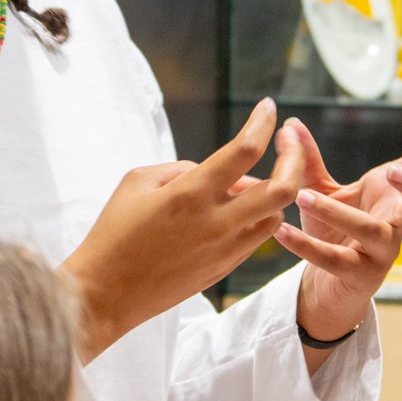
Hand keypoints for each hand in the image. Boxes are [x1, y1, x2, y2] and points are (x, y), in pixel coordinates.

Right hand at [62, 98, 304, 359]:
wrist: (107, 293)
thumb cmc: (113, 232)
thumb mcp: (136, 182)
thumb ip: (180, 168)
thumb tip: (211, 170)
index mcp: (190, 194)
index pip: (244, 151)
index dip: (262, 123)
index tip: (268, 106)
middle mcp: (216, 222)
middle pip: (282, 186)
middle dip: (294, 156)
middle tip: (287, 139)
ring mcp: (225, 249)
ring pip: (276, 214)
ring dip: (273, 191)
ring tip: (249, 181)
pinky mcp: (224, 268)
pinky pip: (258, 237)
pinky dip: (259, 216)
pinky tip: (241, 207)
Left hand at [274, 110, 401, 348]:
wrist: (328, 286)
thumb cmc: (335, 233)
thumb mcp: (324, 190)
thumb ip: (308, 159)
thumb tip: (290, 124)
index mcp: (394, 195)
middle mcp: (396, 223)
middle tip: (392, 171)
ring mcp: (383, 252)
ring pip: (375, 232)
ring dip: (338, 213)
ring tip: (302, 196)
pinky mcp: (360, 276)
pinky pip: (336, 261)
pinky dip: (307, 246)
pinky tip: (281, 230)